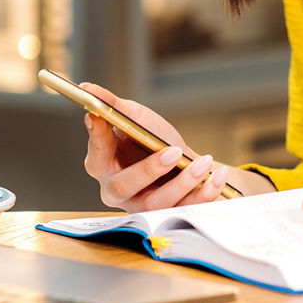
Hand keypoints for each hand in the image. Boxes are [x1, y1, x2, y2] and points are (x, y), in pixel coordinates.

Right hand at [80, 82, 232, 211]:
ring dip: (183, 183)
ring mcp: (142, 206)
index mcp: (102, 164)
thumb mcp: (135, 118)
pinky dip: (204, 194)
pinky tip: (216, 176)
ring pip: (157, 203)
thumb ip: (112, 105)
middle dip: (149, 169)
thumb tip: (86, 88)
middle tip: (173, 152)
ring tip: (203, 164)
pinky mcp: (168, 215)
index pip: (96, 152)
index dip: (97, 137)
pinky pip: (185, 210)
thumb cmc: (151, 139)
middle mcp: (117, 190)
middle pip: (124, 186)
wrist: (183, 162)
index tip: (100, 117)